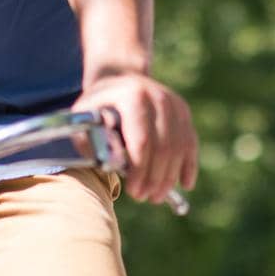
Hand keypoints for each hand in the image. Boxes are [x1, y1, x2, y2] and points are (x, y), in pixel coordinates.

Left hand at [75, 73, 197, 204]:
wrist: (119, 78)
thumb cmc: (98, 105)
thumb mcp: (84, 116)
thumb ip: (91, 139)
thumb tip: (108, 163)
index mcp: (132, 96)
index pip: (141, 140)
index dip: (139, 170)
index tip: (132, 190)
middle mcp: (157, 97)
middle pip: (163, 146)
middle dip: (154, 177)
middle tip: (144, 197)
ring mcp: (173, 103)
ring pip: (179, 147)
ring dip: (169, 176)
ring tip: (156, 195)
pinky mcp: (183, 111)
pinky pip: (190, 141)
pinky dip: (189, 165)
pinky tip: (185, 184)